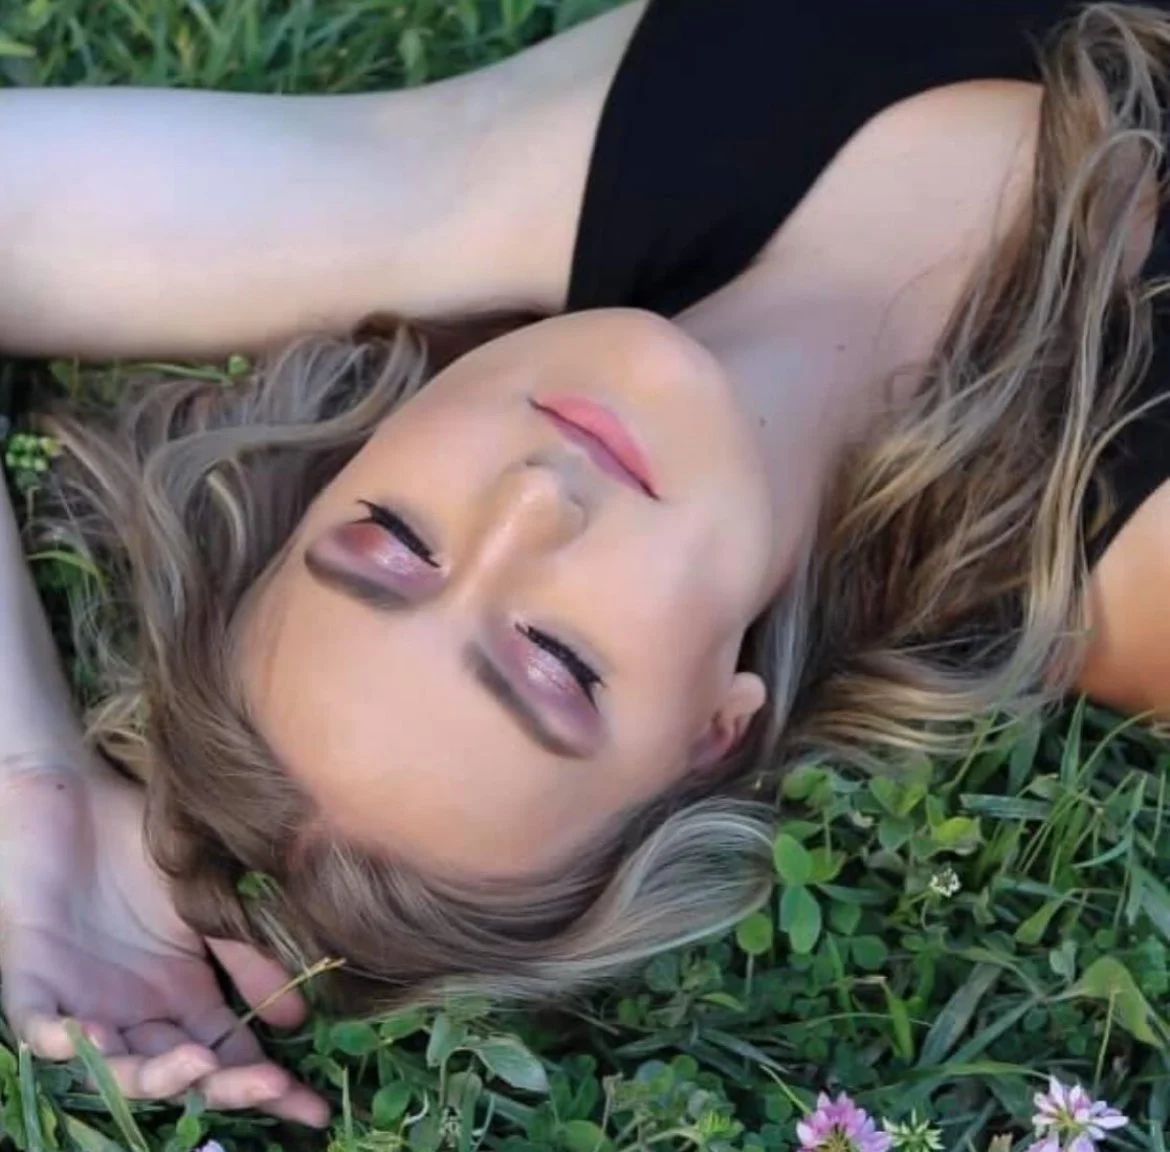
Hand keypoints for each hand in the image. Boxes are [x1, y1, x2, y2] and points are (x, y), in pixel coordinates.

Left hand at [0, 757, 328, 1126]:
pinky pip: (35, 1023)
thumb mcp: (209, 906)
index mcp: (179, 997)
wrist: (73, 796)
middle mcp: (134, 1014)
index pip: (226, 1056)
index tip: (312, 1107)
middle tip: (268, 1084)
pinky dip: (59, 1038)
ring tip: (196, 1063)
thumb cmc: (139, 849)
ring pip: (113, 1066)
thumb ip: (247, 959)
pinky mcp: (31, 975)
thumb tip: (299, 1021)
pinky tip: (91, 1036)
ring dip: (154, 1075)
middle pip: (178, 1073)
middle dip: (223, 1087)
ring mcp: (83, 1001)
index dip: (265, 1087)